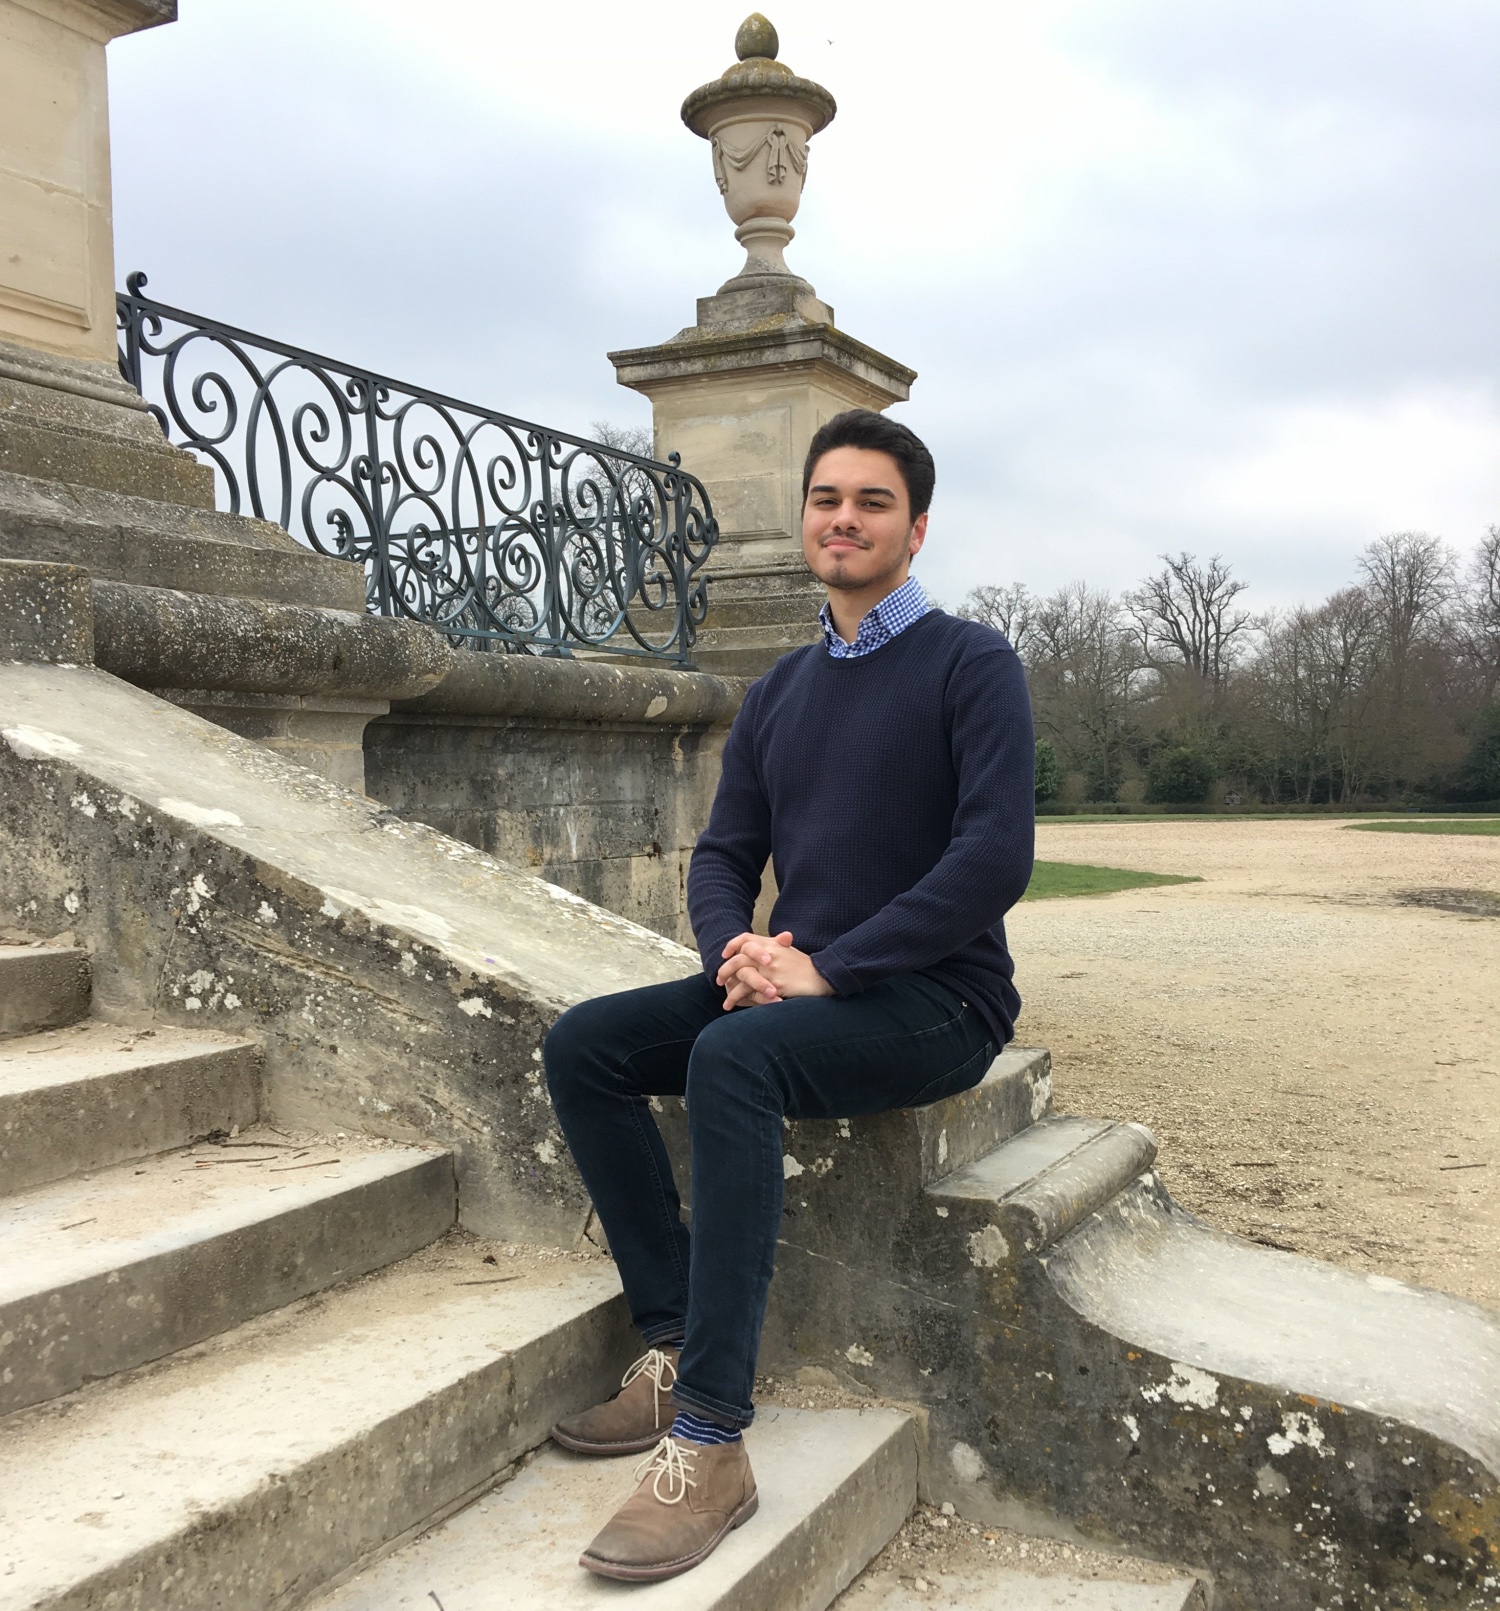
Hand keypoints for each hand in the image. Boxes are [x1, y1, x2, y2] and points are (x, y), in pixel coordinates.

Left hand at [716, 930, 833, 1009]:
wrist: (822, 976)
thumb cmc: (806, 966)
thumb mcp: (789, 951)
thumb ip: (774, 948)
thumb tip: (759, 952)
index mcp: (771, 944)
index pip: (745, 939)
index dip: (732, 945)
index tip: (725, 955)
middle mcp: (768, 955)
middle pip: (738, 960)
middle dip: (725, 971)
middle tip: (719, 980)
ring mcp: (770, 970)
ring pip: (742, 979)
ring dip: (731, 992)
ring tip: (726, 1003)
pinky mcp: (774, 985)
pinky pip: (752, 993)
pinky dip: (743, 1001)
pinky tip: (739, 1008)